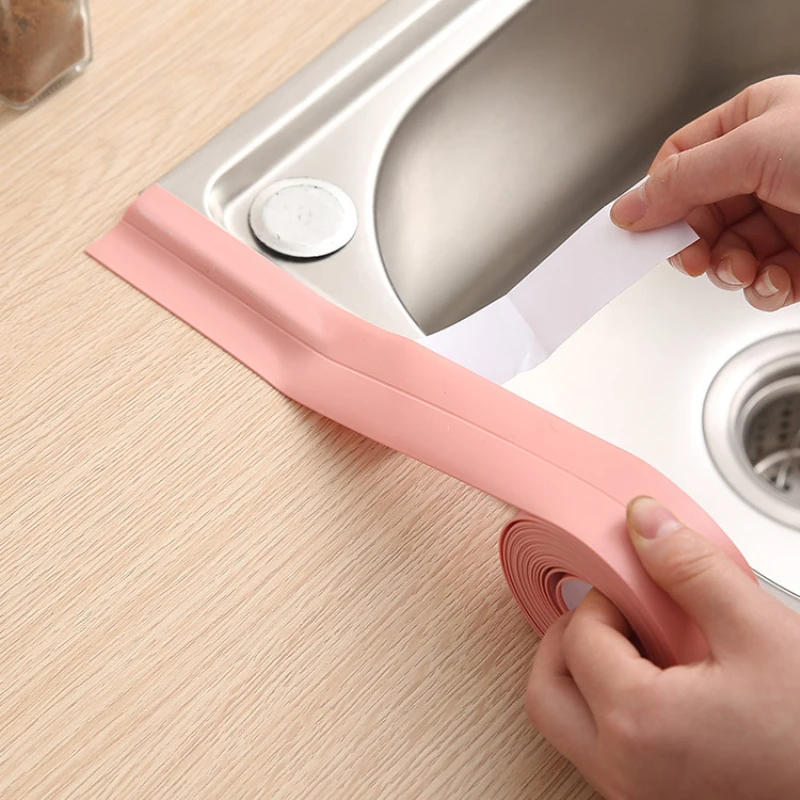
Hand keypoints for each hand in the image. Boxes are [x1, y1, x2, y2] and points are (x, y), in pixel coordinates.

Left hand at [526, 497, 799, 799]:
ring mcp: (636, 796)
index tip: (631, 588)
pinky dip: (607, 711)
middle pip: (546, 691)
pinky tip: (657, 685)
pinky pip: (601, 752)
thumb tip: (643, 522)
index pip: (578, 639)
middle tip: (608, 614)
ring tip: (633, 646)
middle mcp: (624, 772)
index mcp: (639, 724)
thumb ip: (691, 568)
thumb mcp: (758, 631)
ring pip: (566, 726)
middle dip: (568, 639)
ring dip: (582, 677)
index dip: (601, 599)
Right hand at [611, 75, 799, 310]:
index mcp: (755, 124)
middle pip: (698, 214)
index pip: (681, 162)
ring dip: (730, 270)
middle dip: (697, 243)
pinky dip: (764, 288)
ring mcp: (787, 214)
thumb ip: (683, 179)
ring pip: (725, 254)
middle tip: (696, 256)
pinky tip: (781, 279)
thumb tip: (630, 206)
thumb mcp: (755, 148)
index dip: (661, 197)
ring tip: (748, 268)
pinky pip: (761, 281)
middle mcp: (769, 168)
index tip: (646, 229)